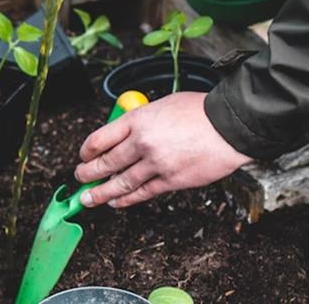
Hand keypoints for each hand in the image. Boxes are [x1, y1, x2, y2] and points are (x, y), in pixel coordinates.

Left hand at [75, 92, 252, 207]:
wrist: (229, 125)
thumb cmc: (199, 111)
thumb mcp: (161, 105)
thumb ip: (140, 120)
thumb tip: (124, 135)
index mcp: (137, 120)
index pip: (100, 138)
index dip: (86, 151)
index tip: (83, 156)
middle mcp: (142, 142)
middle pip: (106, 162)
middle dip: (87, 173)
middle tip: (79, 178)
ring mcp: (156, 163)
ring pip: (120, 183)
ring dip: (100, 193)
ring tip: (88, 198)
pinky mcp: (171, 180)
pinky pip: (142, 193)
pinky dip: (126, 200)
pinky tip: (116, 202)